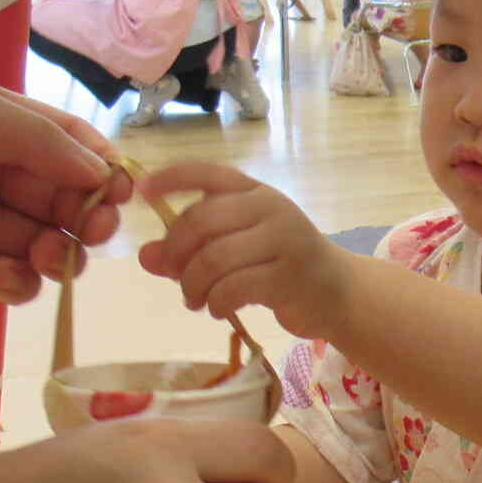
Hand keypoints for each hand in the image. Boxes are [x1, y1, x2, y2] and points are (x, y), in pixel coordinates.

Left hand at [0, 57, 118, 298]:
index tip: (119, 192)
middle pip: (59, 199)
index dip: (98, 168)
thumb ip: (22, 134)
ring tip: (47, 260)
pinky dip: (14, 286)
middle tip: (90, 235)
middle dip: (83, 218)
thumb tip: (98, 168)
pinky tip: (6, 279)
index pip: (65, 144)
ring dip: (54, 256)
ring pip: (35, 245)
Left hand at [136, 164, 351, 337]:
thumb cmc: (281, 265)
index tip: (143, 192)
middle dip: (176, 252)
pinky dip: (216, 302)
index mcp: (254, 192)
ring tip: (194, 301)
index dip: (171, 178)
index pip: (207, 173)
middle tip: (174, 276)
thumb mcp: (235, 250)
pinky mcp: (288, 276)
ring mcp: (282, 240)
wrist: (338, 293)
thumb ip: (190, 250)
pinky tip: (217, 309)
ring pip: (214, 258)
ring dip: (193, 285)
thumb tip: (146, 256)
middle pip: (201, 220)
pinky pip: (234, 288)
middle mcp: (269, 207)